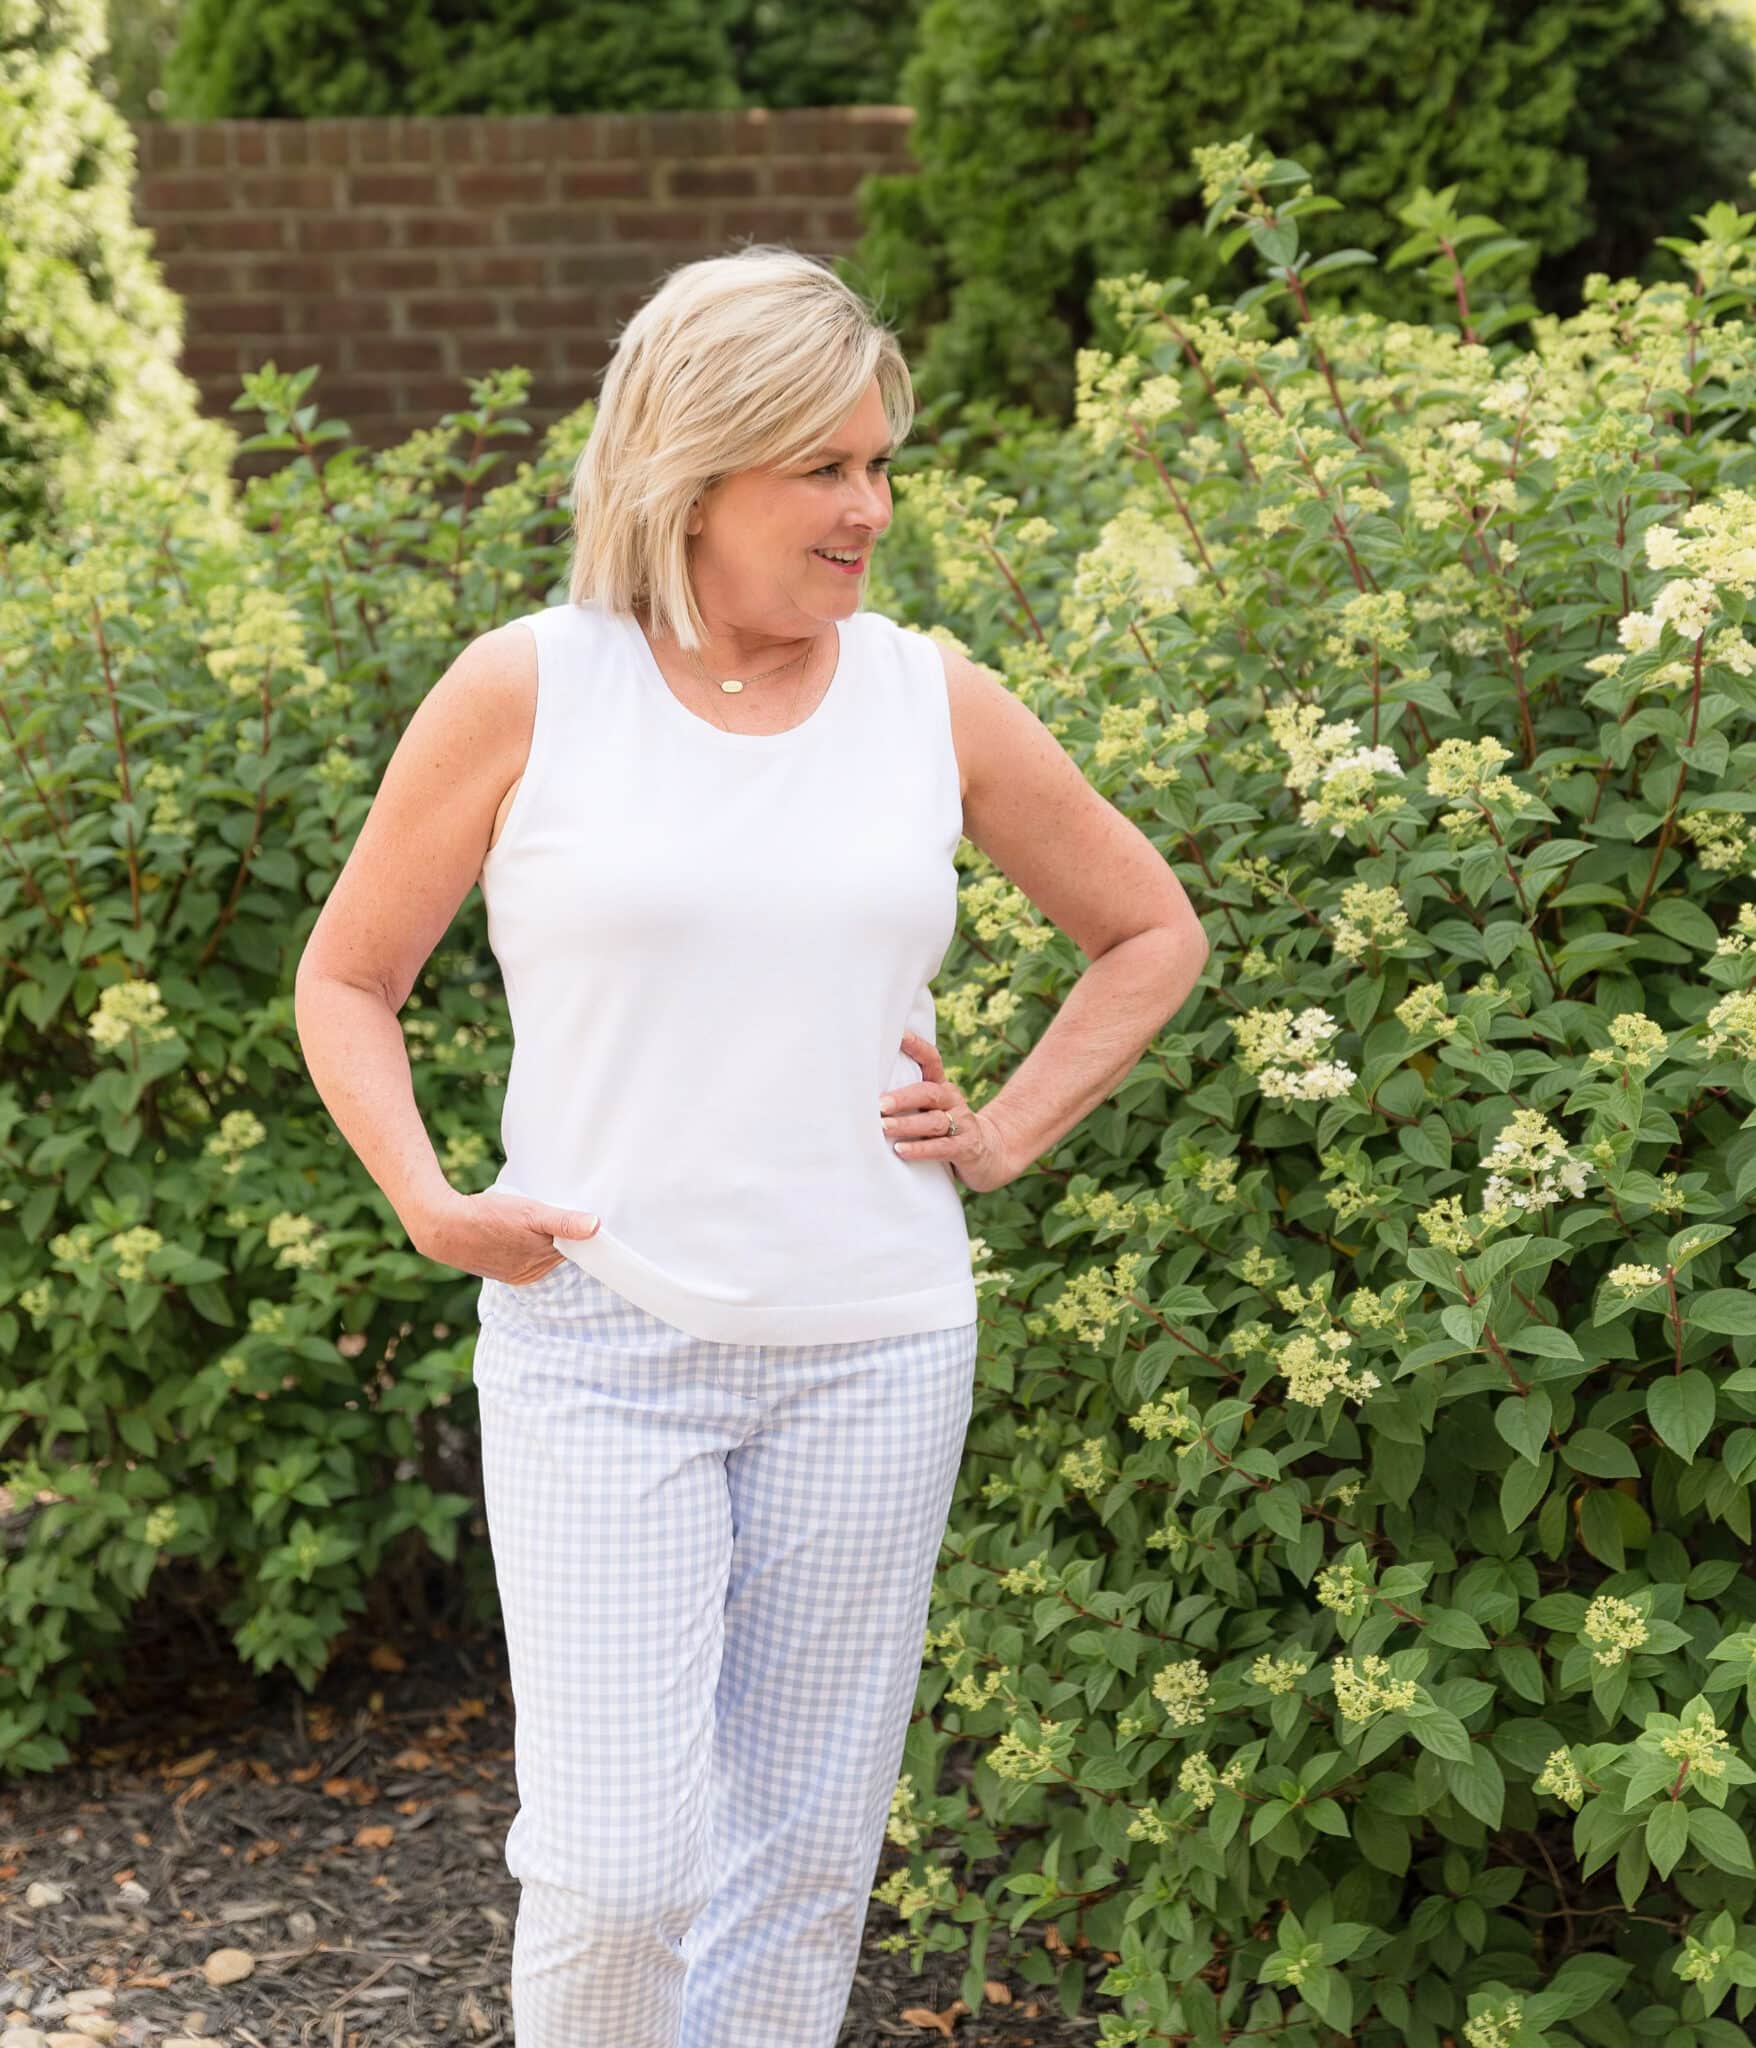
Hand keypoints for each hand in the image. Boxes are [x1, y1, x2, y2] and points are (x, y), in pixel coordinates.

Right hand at [410, 1187, 602, 1285]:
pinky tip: (513, 1229)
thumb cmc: (488, 1218)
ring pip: (537, 1252)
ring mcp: (513, 1272)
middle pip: (556, 1250)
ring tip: (528, 1219)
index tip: (574, 1213)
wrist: (443, 1227)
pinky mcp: (498, 1269)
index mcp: (543, 1262)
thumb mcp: (531, 1213)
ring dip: (538, 1238)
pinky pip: (520, 1255)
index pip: (573, 1247)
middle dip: (557, 1234)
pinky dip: (521, 1243)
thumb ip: (564, 1222)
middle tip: (548, 1211)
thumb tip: (596, 1226)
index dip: (574, 1230)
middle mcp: (531, 1272)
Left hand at [880, 1028, 1019, 1193]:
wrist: (987, 1152)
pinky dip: (921, 1149)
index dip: (917, 1046)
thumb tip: (864, 1090)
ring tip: (884, 1127)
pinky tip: (901, 1150)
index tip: (898, 1035)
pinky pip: (942, 1147)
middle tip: (880, 1103)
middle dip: (903, 1097)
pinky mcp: (965, 1147)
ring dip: (907, 1124)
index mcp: (940, 1087)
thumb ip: (908, 1099)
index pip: (931, 1060)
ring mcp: (961, 1123)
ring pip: (933, 1121)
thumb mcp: (930, 1109)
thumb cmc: (944, 1128)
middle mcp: (952, 1100)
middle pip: (929, 1093)